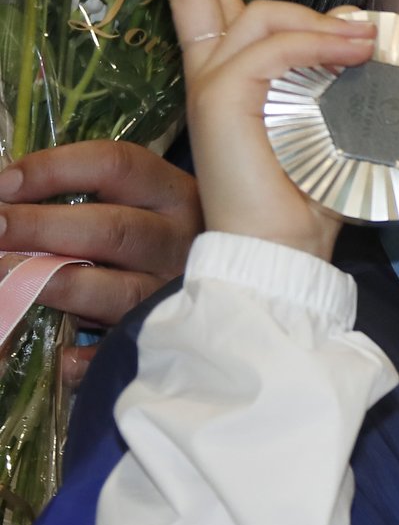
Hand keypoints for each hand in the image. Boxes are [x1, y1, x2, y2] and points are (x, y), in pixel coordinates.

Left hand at [0, 140, 200, 383]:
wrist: (248, 285)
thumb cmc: (170, 236)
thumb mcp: (150, 202)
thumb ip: (97, 193)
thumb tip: (8, 189)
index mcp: (177, 194)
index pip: (118, 166)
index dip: (56, 169)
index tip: (3, 181)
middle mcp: (182, 240)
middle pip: (112, 228)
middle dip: (40, 227)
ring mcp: (176, 292)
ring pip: (115, 290)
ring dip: (53, 285)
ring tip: (5, 281)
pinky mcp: (172, 339)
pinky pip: (126, 351)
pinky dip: (92, 357)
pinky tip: (64, 356)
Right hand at [123, 0, 376, 259]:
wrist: (285, 249)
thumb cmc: (310, 191)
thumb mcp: (331, 117)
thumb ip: (333, 71)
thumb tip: (358, 27)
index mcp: (228, 77)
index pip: (203, 4)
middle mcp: (211, 74)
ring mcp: (212, 84)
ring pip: (263, 16)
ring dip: (320, 22)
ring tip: (366, 41)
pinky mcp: (222, 99)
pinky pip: (278, 48)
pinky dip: (321, 45)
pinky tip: (355, 54)